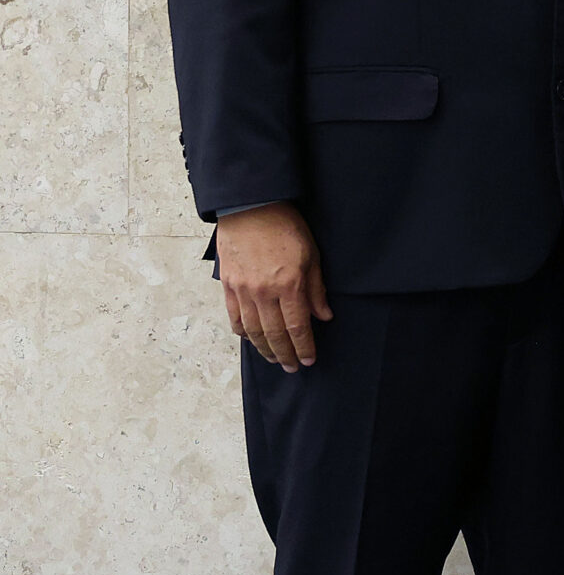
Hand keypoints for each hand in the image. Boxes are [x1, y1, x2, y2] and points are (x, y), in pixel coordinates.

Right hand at [217, 203, 332, 371]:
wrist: (251, 206)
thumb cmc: (285, 227)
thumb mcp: (311, 254)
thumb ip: (316, 288)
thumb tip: (324, 316)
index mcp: (289, 284)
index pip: (297, 326)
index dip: (303, 347)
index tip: (308, 361)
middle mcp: (264, 292)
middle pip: (274, 334)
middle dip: (284, 354)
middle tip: (291, 368)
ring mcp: (243, 290)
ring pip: (253, 330)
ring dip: (264, 348)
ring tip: (273, 359)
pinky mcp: (228, 285)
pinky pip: (235, 316)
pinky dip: (243, 332)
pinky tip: (251, 339)